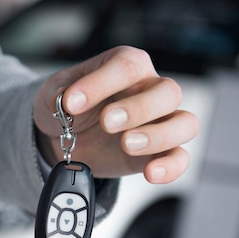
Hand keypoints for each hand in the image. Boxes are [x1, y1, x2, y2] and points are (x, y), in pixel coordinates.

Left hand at [34, 46, 198, 183]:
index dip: (100, 84)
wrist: (62, 135)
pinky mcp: (157, 152)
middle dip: (138, 109)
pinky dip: (171, 166)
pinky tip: (151, 172)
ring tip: (127, 144)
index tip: (71, 102)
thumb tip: (64, 99)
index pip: (127, 66)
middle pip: (168, 92)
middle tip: (106, 123)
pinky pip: (180, 157)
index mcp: (126, 65)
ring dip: (159, 136)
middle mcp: (150, 89)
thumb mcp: (53, 92)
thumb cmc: (67, 104)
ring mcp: (158, 122)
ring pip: (185, 123)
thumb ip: (58, 93)